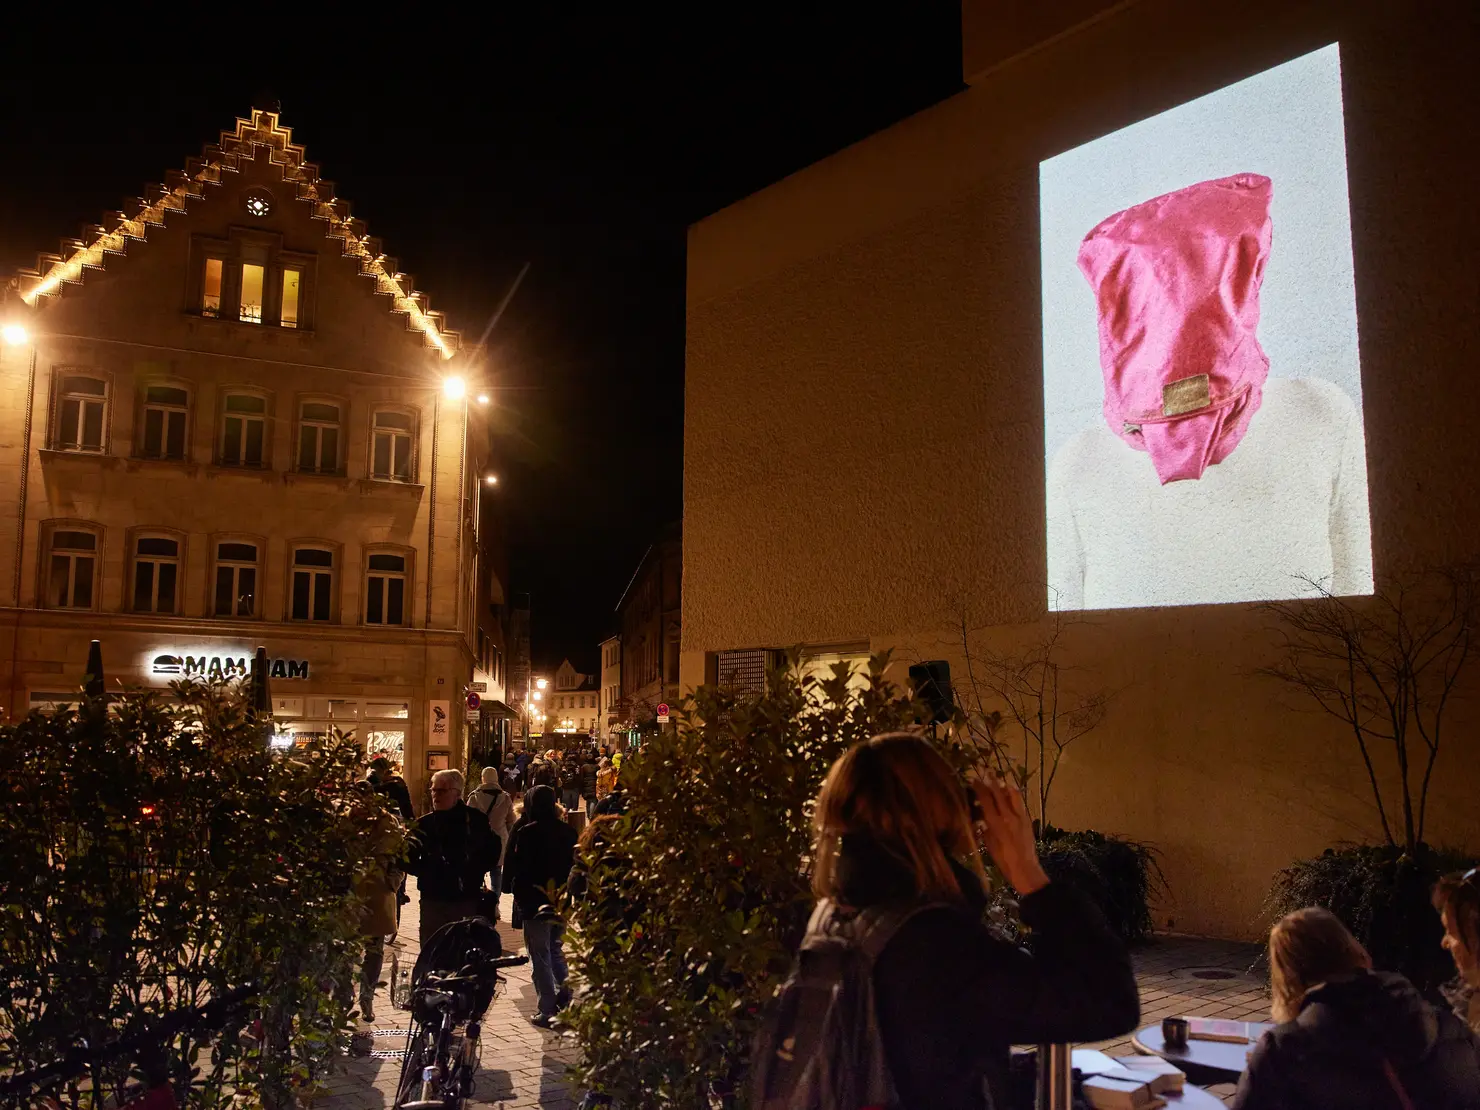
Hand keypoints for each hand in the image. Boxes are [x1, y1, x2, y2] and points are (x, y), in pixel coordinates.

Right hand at [971, 774, 1049, 894]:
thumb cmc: (1003, 861)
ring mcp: (1020, 817)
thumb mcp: (989, 845)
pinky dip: (1013, 797)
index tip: (974, 779)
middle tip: (987, 771)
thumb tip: (980, 818)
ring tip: (1001, 783)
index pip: (986, 799)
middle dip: (992, 781)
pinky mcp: (1028, 820)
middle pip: (999, 793)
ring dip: (1005, 787)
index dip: (979, 787)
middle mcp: (1008, 816)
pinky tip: (1010, 797)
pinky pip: (1020, 803)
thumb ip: (985, 829)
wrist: (1025, 870)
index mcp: (996, 823)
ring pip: (1013, 794)